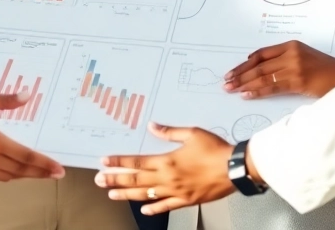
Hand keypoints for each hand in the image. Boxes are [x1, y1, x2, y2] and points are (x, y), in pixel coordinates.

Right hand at [0, 91, 64, 181]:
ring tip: (39, 174)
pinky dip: (9, 175)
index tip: (59, 168)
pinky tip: (12, 172)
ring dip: (26, 176)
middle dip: (41, 173)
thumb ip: (4, 100)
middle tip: (56, 174)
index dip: (44, 163)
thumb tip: (26, 96)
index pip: (26, 156)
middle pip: (21, 170)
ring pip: (9, 176)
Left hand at [96, 124, 235, 214]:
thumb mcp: (192, 133)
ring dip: (127, 195)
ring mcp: (176, 192)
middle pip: (136, 180)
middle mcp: (168, 179)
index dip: (118, 162)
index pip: (136, 162)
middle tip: (99, 181)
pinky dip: (153, 209)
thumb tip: (153, 126)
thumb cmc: (216, 149)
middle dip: (115, 180)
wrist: (235, 168)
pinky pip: (166, 207)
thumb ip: (169, 131)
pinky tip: (143, 210)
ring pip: (146, 195)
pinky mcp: (187, 200)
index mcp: (167, 161)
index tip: (104, 162)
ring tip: (112, 195)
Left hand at [223, 41, 334, 98]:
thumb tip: (261, 71)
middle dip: (240, 74)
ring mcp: (294, 67)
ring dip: (244, 83)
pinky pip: (272, 86)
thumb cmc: (326, 70)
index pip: (261, 53)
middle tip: (226, 82)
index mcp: (291, 45)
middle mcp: (291, 53)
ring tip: (231, 89)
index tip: (233, 71)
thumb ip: (285, 60)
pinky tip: (247, 94)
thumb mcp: (304, 58)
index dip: (245, 63)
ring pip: (262, 75)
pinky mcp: (298, 81)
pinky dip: (257, 90)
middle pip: (259, 64)